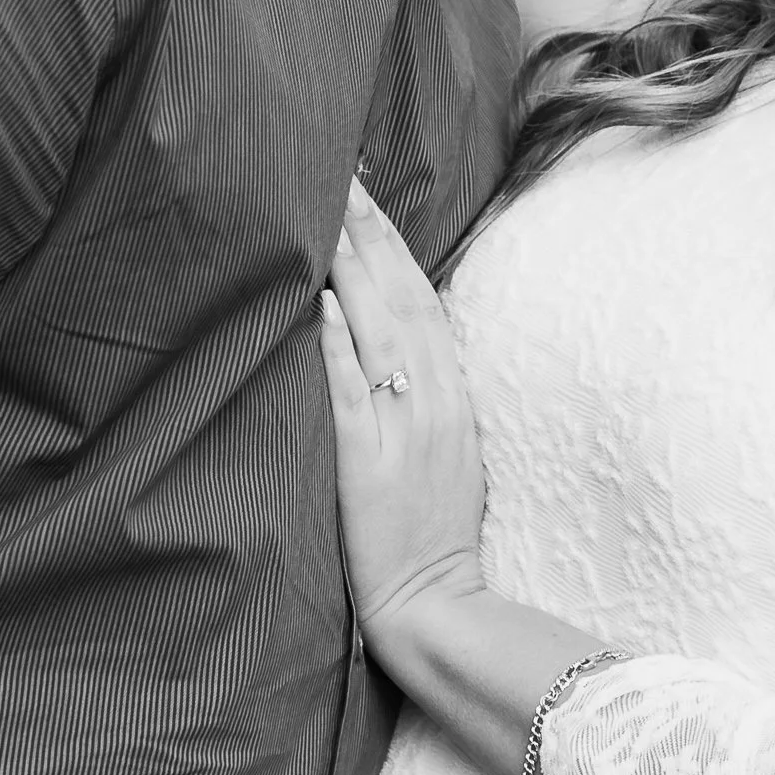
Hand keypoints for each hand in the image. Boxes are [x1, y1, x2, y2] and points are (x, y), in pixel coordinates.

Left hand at [320, 178, 487, 669]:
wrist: (437, 600)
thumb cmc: (436, 525)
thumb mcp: (450, 443)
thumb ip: (429, 386)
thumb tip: (396, 327)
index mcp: (453, 390)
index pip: (421, 296)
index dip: (391, 241)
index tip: (363, 191)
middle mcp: (434, 397)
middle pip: (401, 297)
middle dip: (368, 232)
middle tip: (337, 174)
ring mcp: (404, 427)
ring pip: (379, 331)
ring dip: (352, 268)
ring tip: (326, 214)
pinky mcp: (370, 462)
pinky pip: (354, 394)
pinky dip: (338, 346)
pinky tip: (321, 305)